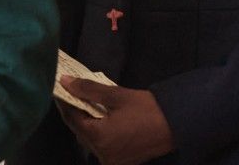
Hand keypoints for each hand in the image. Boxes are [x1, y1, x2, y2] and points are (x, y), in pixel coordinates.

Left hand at [58, 78, 173, 164]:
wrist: (177, 124)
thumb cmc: (147, 109)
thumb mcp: (116, 95)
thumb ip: (88, 90)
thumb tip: (65, 82)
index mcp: (98, 138)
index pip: (72, 119)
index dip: (65, 102)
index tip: (61, 88)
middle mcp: (101, 154)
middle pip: (80, 131)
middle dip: (76, 112)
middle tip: (73, 94)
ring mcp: (111, 161)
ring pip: (90, 140)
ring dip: (87, 123)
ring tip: (86, 104)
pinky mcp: (120, 162)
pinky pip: (101, 146)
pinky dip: (98, 132)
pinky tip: (101, 118)